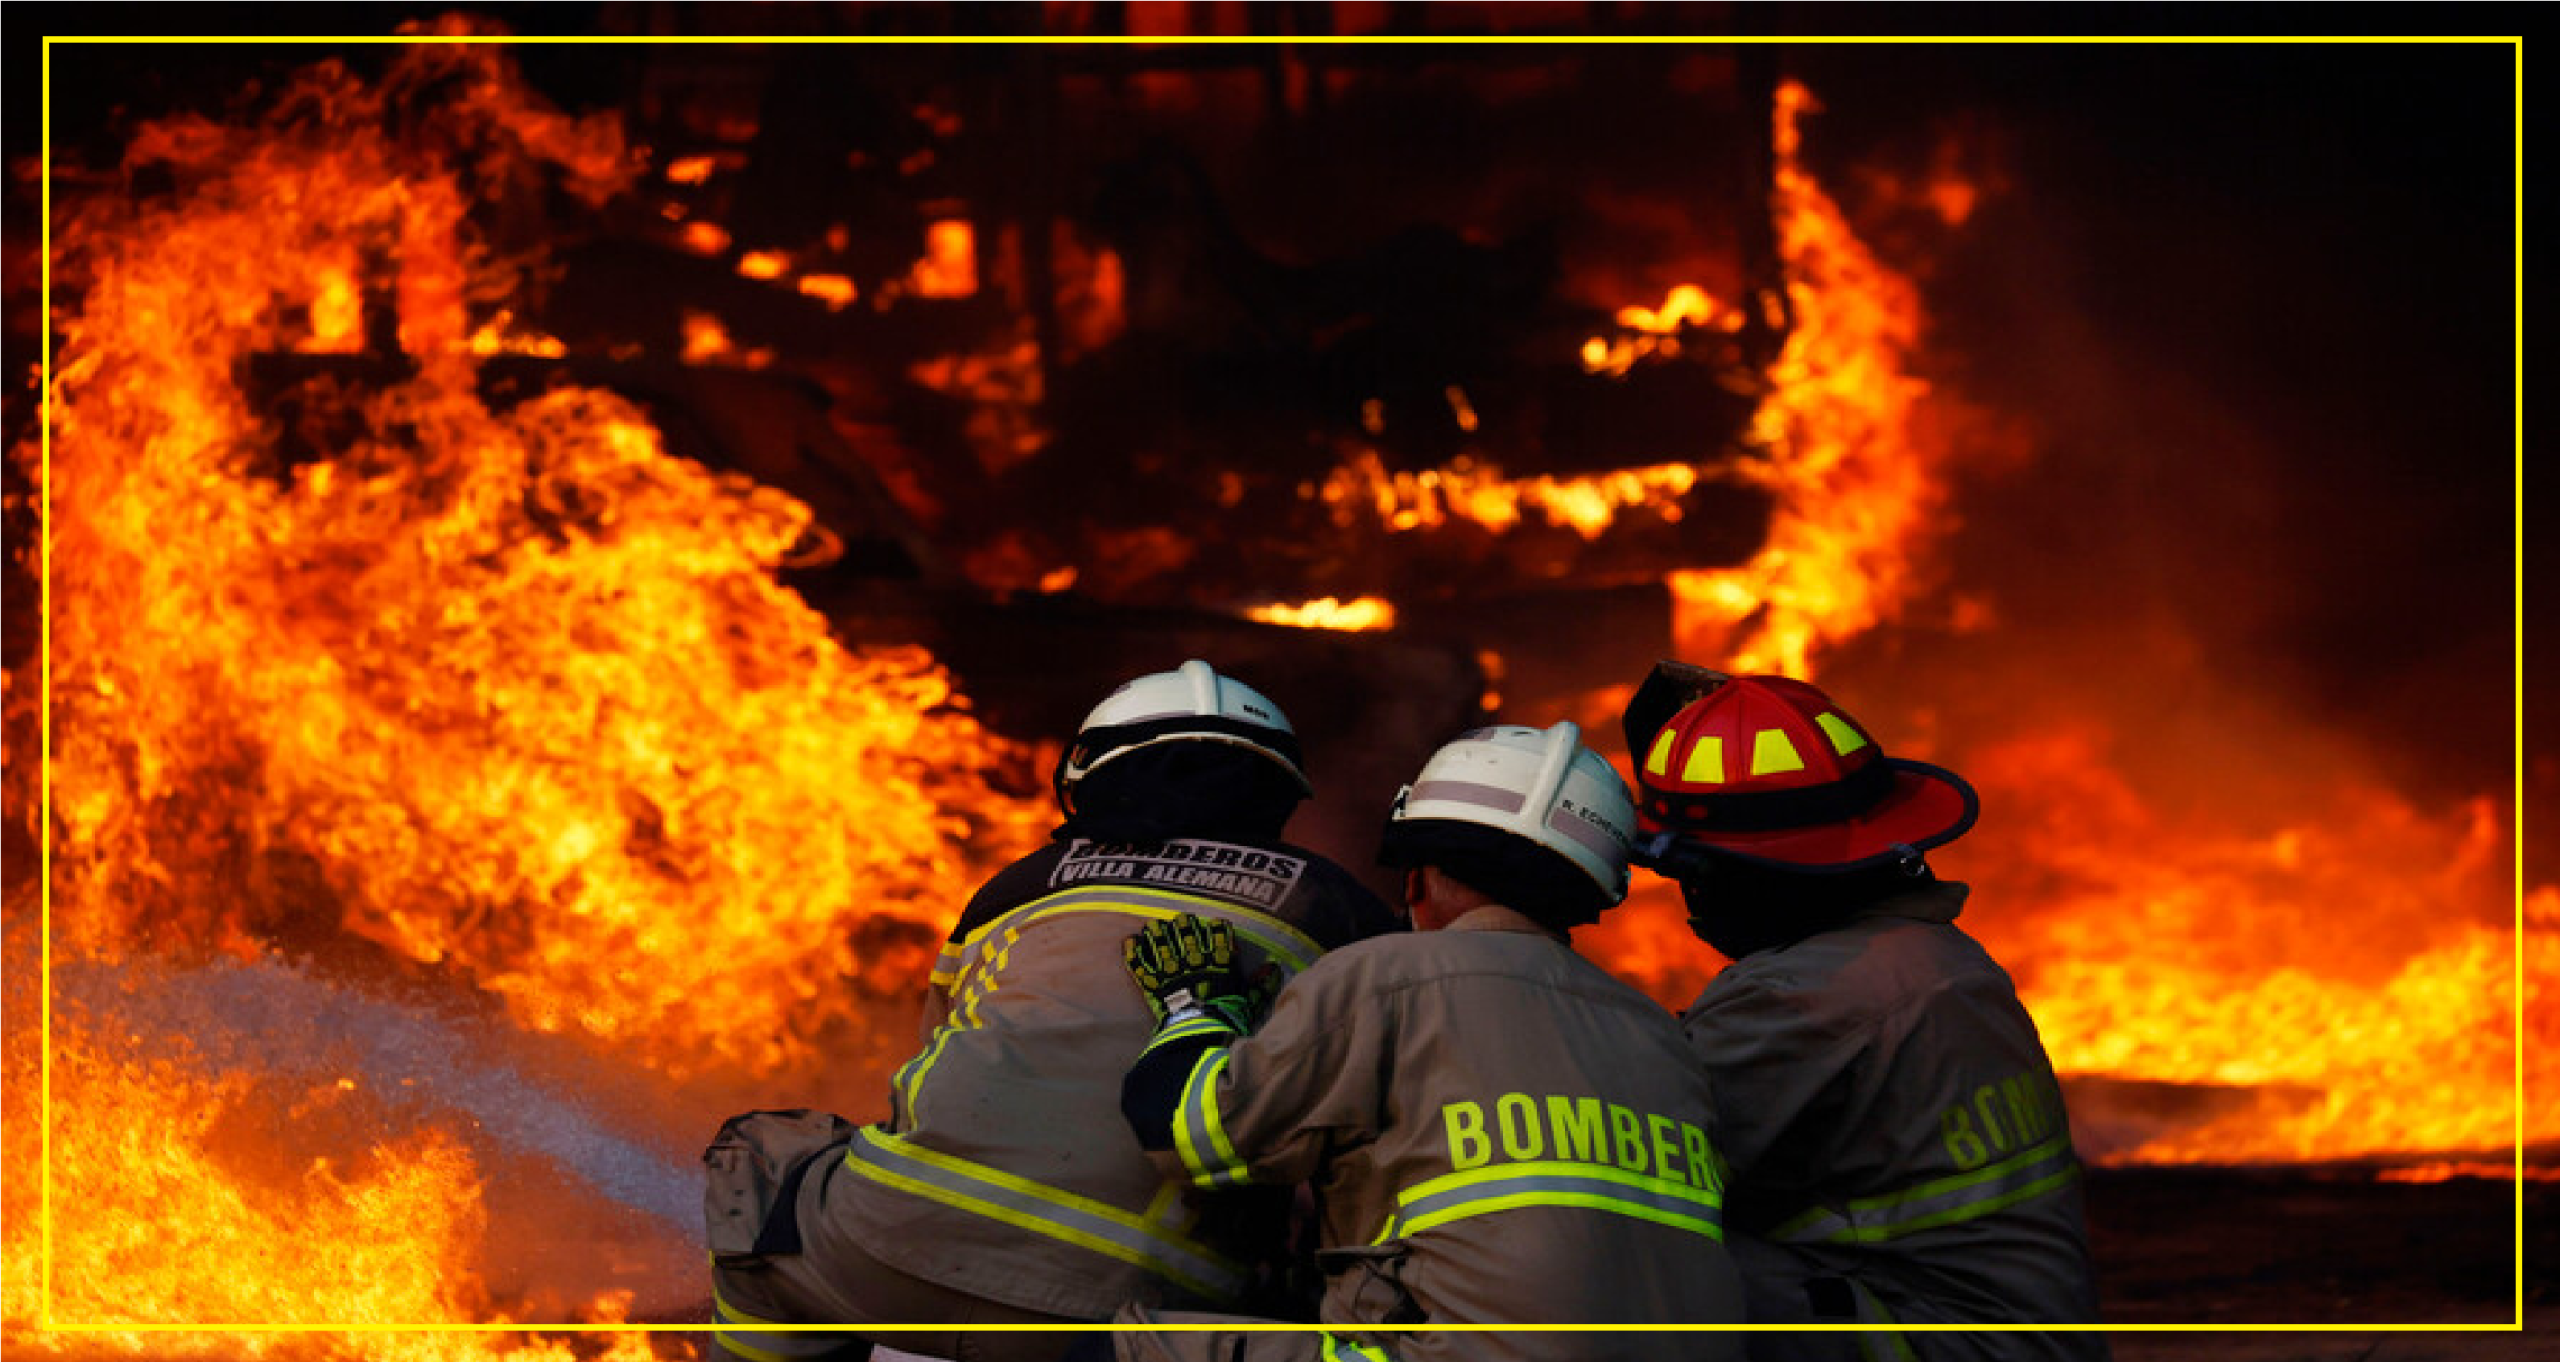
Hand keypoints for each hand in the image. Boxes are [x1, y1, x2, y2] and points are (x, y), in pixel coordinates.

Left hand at [1124, 915, 1271, 1033]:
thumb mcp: (1251, 1001)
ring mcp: (1172, 970)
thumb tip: (1272, 968)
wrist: (1201, 1032)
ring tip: (1152, 925)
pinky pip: (1142, 965)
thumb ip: (1261, 984)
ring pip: (1162, 944)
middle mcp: (1194, 960)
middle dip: (1183, 926)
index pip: (1218, 935)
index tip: (1214, 923)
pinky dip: (1134, 954)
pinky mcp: (1155, 984)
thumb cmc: (1228, 1018)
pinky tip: (1129, 942)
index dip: (1215, 927)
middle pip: (1187, 934)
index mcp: (1218, 962)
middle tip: (1179, 918)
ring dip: (1157, 934)